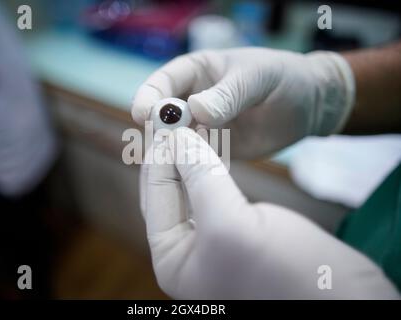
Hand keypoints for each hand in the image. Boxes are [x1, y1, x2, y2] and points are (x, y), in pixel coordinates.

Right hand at [132, 48, 354, 158]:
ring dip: (172, 154)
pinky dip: (189, 169)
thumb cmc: (284, 78)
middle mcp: (192, 100)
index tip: (142, 115)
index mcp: (197, 72)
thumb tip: (195, 109)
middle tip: (160, 149)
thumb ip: (229, 94)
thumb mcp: (259, 78)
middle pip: (162, 117)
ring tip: (175, 169)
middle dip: (158, 132)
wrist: (309, 105)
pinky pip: (194, 160)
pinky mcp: (213, 150)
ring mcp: (201, 128)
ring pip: (175, 141)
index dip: (150, 96)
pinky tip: (189, 181)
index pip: (164, 82)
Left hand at [140, 128, 397, 298]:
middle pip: (171, 192)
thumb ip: (199, 180)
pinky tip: (214, 145)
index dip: (160, 156)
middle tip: (177, 118)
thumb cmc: (286, 273)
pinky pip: (216, 191)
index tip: (168, 120)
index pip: (156, 197)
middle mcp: (187, 251)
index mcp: (173, 259)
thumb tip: (176, 140)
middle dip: (174, 155)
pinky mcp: (240, 230)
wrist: (345, 297)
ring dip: (193, 157)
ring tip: (194, 124)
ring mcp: (214, 240)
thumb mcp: (232, 225)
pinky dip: (213, 166)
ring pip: (193, 189)